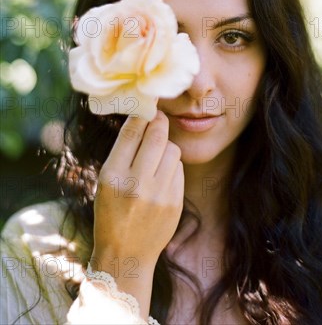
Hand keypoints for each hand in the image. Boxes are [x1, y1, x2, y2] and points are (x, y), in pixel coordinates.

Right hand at [91, 110, 183, 271]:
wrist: (127, 253)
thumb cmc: (111, 212)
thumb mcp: (105, 182)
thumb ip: (123, 152)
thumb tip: (142, 117)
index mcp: (112, 176)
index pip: (131, 132)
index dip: (141, 114)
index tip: (147, 106)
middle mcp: (136, 184)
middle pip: (157, 136)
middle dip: (159, 122)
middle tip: (158, 118)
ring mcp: (158, 195)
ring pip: (172, 150)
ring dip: (165, 146)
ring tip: (156, 156)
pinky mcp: (175, 202)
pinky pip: (178, 168)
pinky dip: (171, 165)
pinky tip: (161, 175)